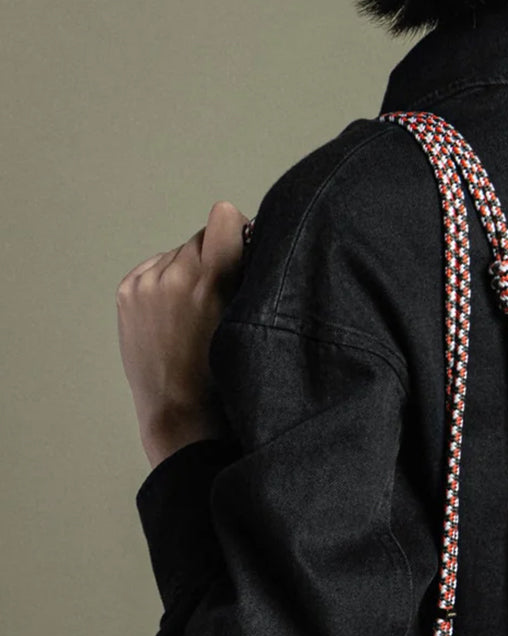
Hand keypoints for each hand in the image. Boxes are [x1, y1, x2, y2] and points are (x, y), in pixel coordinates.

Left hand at [116, 200, 249, 467]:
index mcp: (213, 280)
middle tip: (218, 303)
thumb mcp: (250, 324)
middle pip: (202, 239)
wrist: (182, 416)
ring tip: (194, 317)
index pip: (224, 217)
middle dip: (213, 261)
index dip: (238, 236)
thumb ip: (245, 277)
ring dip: (189, 274)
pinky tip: (175, 317)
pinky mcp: (128, 291)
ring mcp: (146, 282)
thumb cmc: (227, 381)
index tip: (243, 261)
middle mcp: (176, 273)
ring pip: (178, 255)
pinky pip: (155, 268)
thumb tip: (243, 240)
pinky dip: (166, 284)